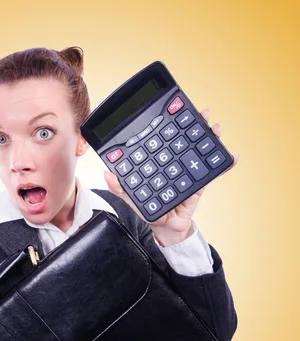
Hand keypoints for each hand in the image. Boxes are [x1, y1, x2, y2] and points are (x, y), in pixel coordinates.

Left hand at [104, 108, 240, 245]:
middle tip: (202, 113)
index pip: (166, 141)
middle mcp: (176, 164)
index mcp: (161, 163)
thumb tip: (108, 173)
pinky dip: (224, 165)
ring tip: (215, 127)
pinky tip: (233, 156)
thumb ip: (119, 187)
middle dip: (195, 125)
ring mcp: (189, 173)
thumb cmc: (149, 210)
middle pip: (186, 141)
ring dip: (210, 139)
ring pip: (201, 152)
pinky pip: (212, 174)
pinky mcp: (199, 186)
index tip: (175, 110)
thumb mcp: (130, 198)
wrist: (163, 229)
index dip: (171, 126)